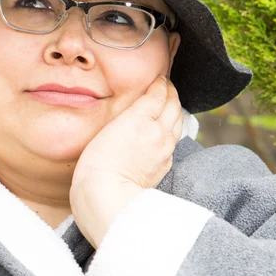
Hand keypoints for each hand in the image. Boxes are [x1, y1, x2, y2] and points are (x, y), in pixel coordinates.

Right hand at [70, 75, 183, 247]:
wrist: (107, 198)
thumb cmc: (96, 165)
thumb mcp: (106, 130)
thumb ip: (127, 115)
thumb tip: (140, 106)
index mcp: (141, 118)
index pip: (158, 94)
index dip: (160, 83)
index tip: (159, 78)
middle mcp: (158, 131)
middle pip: (173, 105)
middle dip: (171, 92)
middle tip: (166, 85)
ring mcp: (164, 149)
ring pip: (178, 121)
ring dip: (176, 108)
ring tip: (170, 102)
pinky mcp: (164, 165)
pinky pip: (174, 140)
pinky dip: (174, 128)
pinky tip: (167, 129)